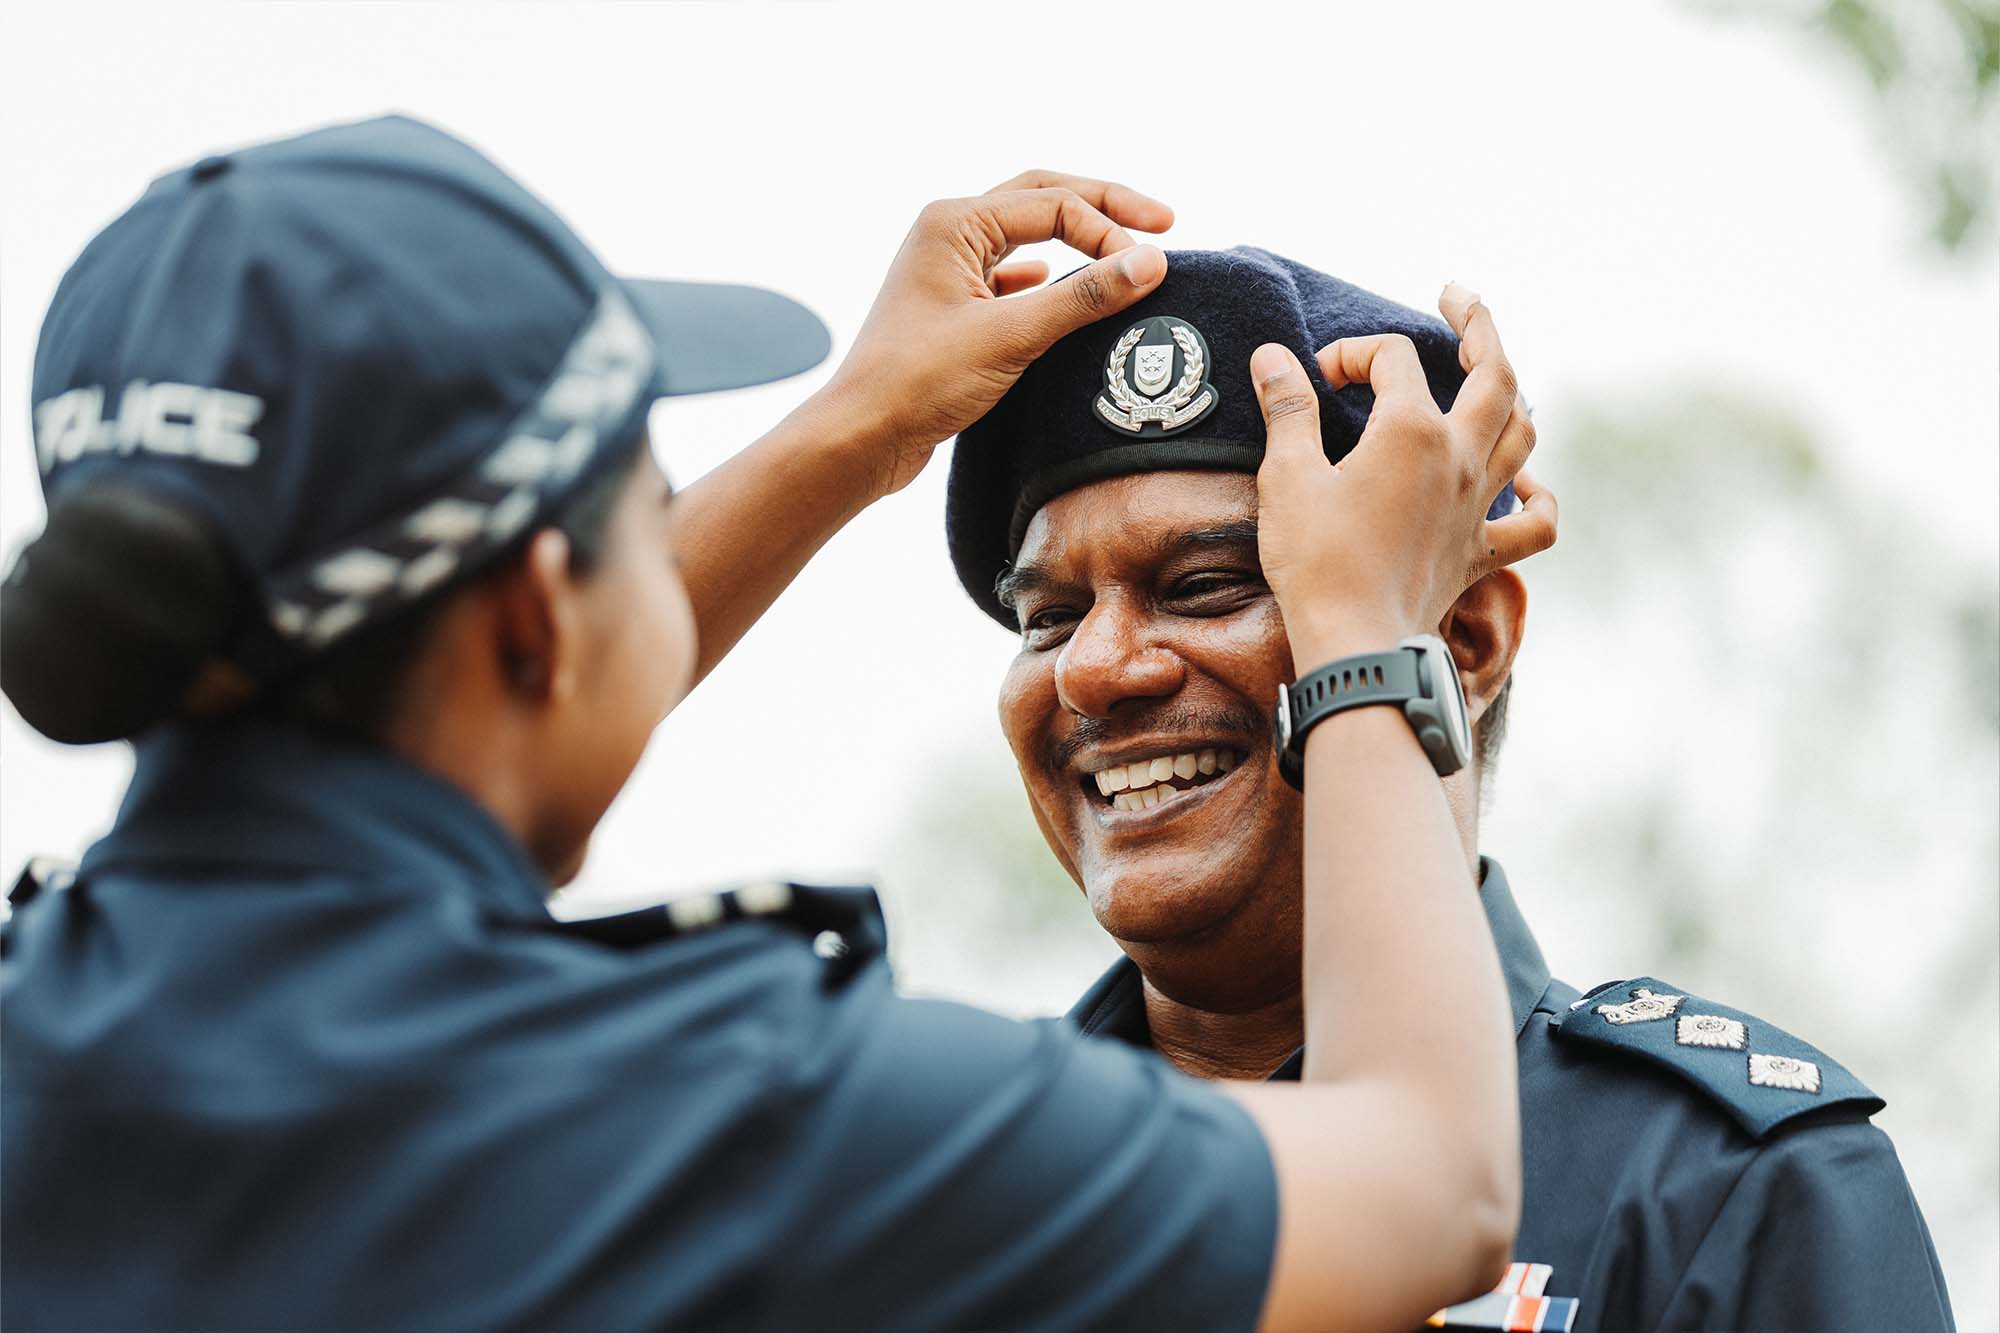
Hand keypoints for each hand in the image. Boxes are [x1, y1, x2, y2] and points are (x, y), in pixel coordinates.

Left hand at [816, 171, 1171, 497]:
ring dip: (1076, 239)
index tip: (1149, 271)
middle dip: (1103, 209)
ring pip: (1026, 235)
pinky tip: (1061, 290)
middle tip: (1165, 220)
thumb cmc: (919, 382)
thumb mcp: (1011, 336)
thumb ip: (1084, 298)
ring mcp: (948, 271)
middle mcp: (948, 234)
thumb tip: (1153, 263)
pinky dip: (1046, 278)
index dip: (1109, 233)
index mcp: (954, 222)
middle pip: (1042, 199)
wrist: (861, 436)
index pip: (1055, 205)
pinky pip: (1009, 276)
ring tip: (1123, 251)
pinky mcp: (953, 310)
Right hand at [1251, 285, 1556, 671]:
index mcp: (1413, 430)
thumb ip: (1288, 409)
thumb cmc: (1316, 561)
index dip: (1351, 355)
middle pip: (1495, 373)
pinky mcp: (1479, 552)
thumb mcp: (1287, 477)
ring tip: (1493, 377)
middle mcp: (1460, 458)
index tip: (1313, 379)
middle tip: (1459, 300)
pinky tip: (1527, 486)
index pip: (1392, 358)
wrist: (1356, 643)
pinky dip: (1539, 499)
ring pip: (1521, 433)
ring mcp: (1477, 506)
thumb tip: (1273, 357)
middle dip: (1479, 326)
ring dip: (1511, 396)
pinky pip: (1534, 523)